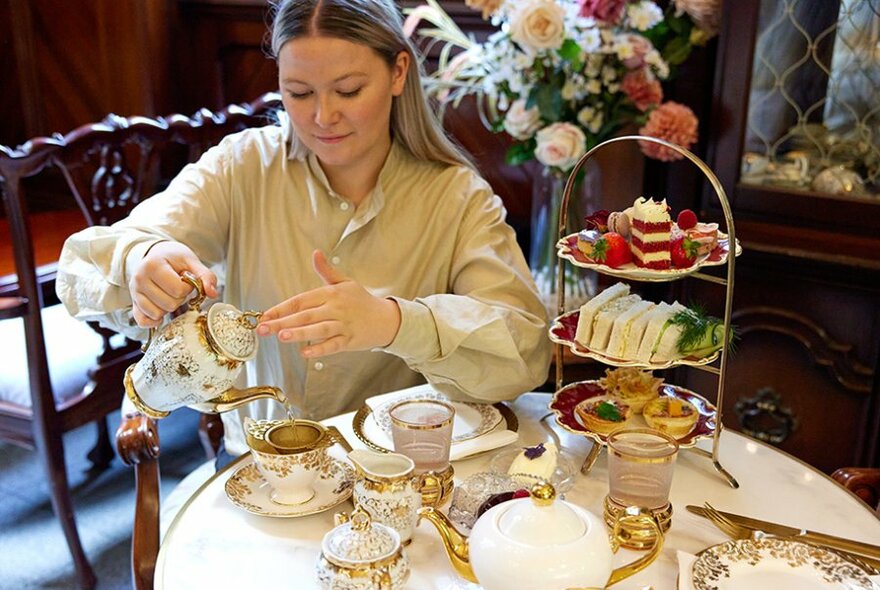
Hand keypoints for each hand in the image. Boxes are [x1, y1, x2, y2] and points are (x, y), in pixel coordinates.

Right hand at [129, 241, 217, 327]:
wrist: (157, 255)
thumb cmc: (174, 258)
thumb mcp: (191, 261)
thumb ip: (205, 276)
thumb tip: (213, 293)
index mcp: (152, 266)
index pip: (178, 290)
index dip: (188, 288)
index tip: (185, 279)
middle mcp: (139, 279)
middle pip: (169, 304)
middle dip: (179, 298)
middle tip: (177, 287)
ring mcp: (134, 293)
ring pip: (158, 314)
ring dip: (169, 307)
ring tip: (168, 293)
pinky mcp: (134, 304)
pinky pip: (143, 321)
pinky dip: (154, 320)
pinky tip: (162, 309)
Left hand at [257, 250, 400, 357]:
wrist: (386, 319)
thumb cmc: (361, 301)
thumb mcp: (345, 282)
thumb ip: (326, 270)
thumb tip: (315, 253)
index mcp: (331, 293)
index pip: (301, 300)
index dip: (281, 308)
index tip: (264, 316)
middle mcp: (336, 308)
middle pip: (305, 315)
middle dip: (282, 322)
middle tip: (263, 329)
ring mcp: (343, 325)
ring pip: (318, 329)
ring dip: (299, 333)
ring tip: (281, 336)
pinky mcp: (350, 340)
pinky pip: (333, 345)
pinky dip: (319, 349)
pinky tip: (304, 352)